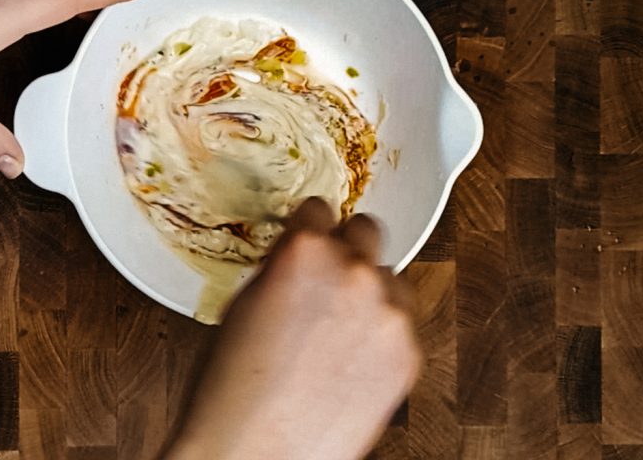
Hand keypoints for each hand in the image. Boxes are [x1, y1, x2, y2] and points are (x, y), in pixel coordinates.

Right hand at [164, 198, 421, 459]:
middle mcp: (353, 273)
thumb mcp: (242, 304)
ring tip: (337, 331)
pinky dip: (380, 336)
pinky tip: (348, 361)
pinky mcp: (409, 354)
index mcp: (304, 251)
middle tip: (326, 280)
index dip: (308, 227)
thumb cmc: (233, 391)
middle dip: (345, 251)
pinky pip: (401, 325)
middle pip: (366, 231)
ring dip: (369, 294)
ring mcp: (387, 313)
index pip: (319, 207)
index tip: (308, 237)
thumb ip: (281, 268)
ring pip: (391, 280)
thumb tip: (298, 260)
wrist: (255, 452)